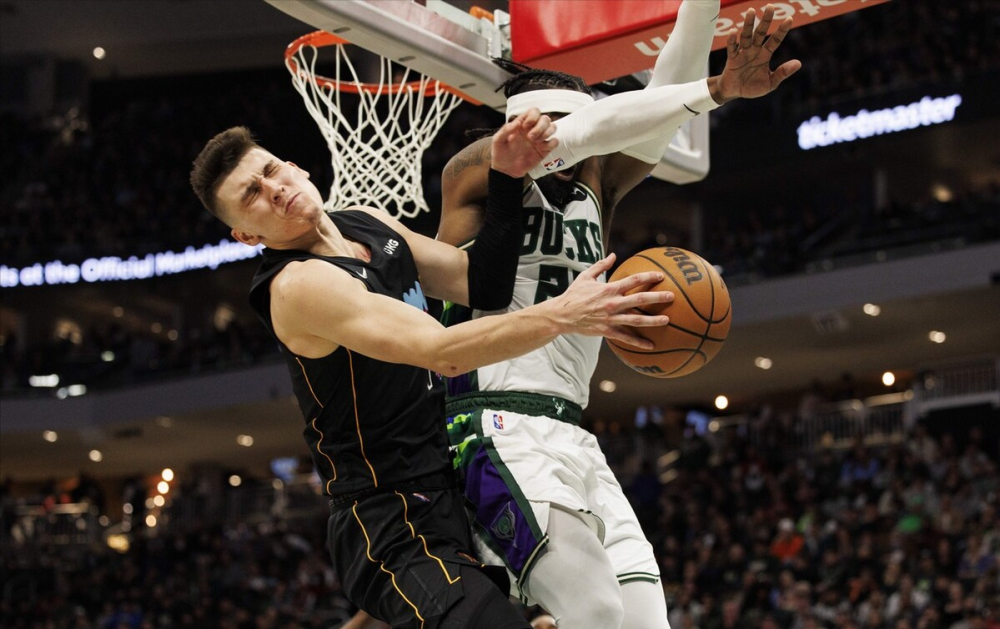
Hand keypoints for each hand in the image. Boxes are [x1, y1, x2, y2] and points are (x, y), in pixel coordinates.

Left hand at [490, 107, 557, 177]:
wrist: (506, 170)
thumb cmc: (501, 154)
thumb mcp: (498, 141)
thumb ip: (505, 130)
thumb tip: (517, 123)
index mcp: (522, 124)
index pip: (534, 111)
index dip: (533, 116)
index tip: (525, 126)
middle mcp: (533, 129)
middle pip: (546, 118)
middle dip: (540, 126)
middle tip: (530, 138)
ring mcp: (540, 139)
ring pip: (553, 127)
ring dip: (547, 133)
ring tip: (536, 142)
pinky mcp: (545, 149)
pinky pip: (555, 141)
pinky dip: (551, 143)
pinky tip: (542, 148)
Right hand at [549, 254, 672, 348]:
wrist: (562, 315)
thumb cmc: (574, 294)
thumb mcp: (586, 276)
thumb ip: (601, 265)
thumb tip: (613, 255)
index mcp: (609, 288)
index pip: (633, 280)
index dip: (648, 277)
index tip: (661, 276)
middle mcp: (612, 303)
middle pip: (639, 299)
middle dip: (657, 297)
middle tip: (671, 297)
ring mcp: (611, 318)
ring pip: (636, 319)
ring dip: (652, 320)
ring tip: (667, 320)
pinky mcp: (607, 331)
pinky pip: (625, 337)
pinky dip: (638, 342)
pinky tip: (651, 345)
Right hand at [712, 4, 801, 102]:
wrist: (734, 92)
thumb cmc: (752, 87)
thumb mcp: (770, 83)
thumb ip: (782, 73)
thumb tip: (798, 63)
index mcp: (765, 55)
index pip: (775, 40)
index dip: (782, 30)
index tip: (789, 19)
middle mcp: (754, 50)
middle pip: (761, 32)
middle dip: (766, 20)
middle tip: (770, 6)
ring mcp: (743, 53)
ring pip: (746, 36)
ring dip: (748, 24)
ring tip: (751, 11)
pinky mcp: (732, 59)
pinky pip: (732, 48)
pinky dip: (732, 40)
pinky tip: (734, 32)